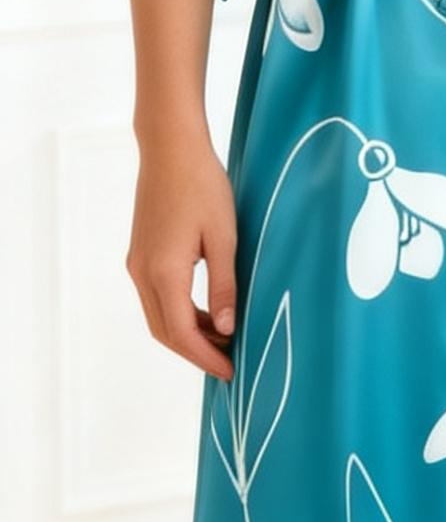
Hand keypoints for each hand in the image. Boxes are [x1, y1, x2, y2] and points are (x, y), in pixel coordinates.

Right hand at [126, 120, 238, 379]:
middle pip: (165, 331)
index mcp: (163, 272)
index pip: (181, 333)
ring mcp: (137, 263)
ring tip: (224, 339)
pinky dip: (180, 312)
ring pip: (159, 316)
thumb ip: (224, 285)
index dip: (206, 357)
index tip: (231, 372)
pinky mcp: (141, 253)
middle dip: (196, 352)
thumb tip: (226, 328)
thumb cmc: (202, 186)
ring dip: (188, 332)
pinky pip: (157, 297)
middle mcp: (142, 273)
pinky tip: (207, 312)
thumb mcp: (224, 237)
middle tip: (229, 364)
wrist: (170, 148)